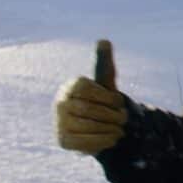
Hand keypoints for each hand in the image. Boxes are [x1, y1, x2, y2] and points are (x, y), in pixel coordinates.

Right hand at [54, 40, 126, 154]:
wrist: (97, 125)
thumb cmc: (102, 100)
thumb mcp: (105, 81)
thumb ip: (104, 62)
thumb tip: (104, 40)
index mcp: (71, 86)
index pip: (90, 91)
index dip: (109, 98)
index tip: (119, 101)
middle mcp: (60, 103)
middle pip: (89, 109)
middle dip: (112, 115)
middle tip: (124, 118)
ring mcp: (59, 122)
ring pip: (87, 126)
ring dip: (109, 128)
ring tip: (120, 129)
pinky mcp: (62, 141)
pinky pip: (83, 142)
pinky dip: (102, 141)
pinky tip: (113, 138)